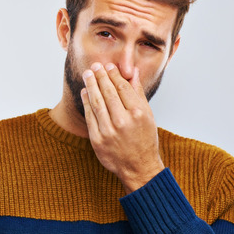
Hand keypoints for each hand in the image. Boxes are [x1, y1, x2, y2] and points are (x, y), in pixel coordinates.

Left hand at [80, 62, 163, 192]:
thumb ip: (138, 93)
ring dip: (90, 86)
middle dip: (100, 76)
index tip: (108, 65)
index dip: (114, 75)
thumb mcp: (148, 115)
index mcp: (138, 113)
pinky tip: (85, 92)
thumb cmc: (145, 139)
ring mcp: (108, 131)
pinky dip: (86, 102)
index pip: (122, 88)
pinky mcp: (97, 140)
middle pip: (108, 93)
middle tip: (95, 65)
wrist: (138, 167)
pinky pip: (90, 117)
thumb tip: (133, 72)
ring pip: (97, 103)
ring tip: (87, 74)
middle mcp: (123, 122)